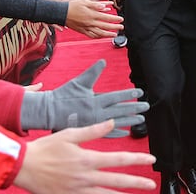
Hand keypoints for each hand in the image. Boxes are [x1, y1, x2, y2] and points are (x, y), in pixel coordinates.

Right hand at [13, 120, 156, 192]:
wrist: (22, 166)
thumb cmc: (45, 149)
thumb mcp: (69, 134)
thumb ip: (93, 130)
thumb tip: (112, 122)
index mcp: (87, 159)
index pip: (118, 159)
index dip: (137, 159)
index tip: (150, 159)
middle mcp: (85, 177)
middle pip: (117, 181)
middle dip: (136, 182)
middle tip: (151, 184)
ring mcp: (77, 190)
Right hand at [20, 60, 147, 135]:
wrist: (48, 112)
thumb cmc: (63, 95)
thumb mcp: (79, 81)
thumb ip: (93, 72)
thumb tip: (103, 61)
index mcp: (95, 100)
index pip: (116, 97)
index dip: (129, 94)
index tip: (140, 93)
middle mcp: (97, 113)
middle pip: (120, 110)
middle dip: (134, 108)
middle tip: (147, 107)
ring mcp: (94, 123)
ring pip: (116, 122)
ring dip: (129, 121)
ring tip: (141, 120)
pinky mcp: (89, 130)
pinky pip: (106, 134)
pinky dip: (116, 133)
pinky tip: (126, 133)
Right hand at [65, 0, 121, 37]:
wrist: (60, 12)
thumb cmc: (72, 5)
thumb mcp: (84, 1)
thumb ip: (95, 4)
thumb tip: (104, 6)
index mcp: (91, 14)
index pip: (106, 18)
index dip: (115, 19)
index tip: (121, 19)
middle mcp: (90, 22)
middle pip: (105, 26)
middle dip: (114, 27)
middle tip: (121, 27)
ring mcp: (85, 28)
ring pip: (99, 33)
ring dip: (108, 34)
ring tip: (114, 34)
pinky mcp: (81, 30)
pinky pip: (91, 35)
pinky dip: (98, 37)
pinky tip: (101, 36)